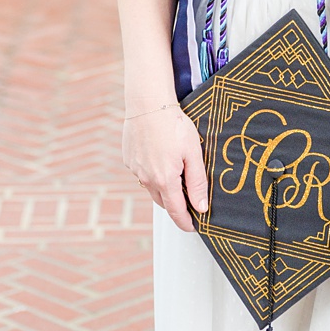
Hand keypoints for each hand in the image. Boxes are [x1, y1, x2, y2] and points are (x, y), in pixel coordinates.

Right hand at [121, 103, 207, 230]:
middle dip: (176, 206)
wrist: (147, 103)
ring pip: (151, 187)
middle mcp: (147, 178)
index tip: (193, 227)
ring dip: (163, 188)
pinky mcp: (128, 159)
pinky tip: (159, 157)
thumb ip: (197, 183)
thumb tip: (201, 208)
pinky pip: (142, 173)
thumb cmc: (173, 125)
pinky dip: (152, 173)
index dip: (185, 223)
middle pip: (163, 202)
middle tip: (188, 199)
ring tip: (175, 173)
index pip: (176, 212)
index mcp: (165, 180)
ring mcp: (135, 169)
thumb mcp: (193, 153)